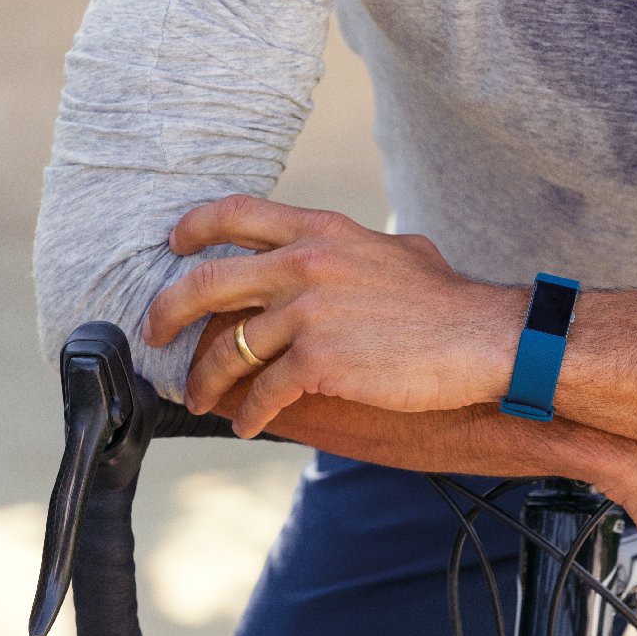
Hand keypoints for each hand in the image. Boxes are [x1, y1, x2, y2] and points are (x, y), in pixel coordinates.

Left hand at [143, 195, 521, 435]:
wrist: (480, 338)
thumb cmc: (444, 302)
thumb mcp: (394, 251)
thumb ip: (350, 248)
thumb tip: (332, 250)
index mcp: (322, 231)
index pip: (237, 212)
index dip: (194, 227)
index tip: (174, 246)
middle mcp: (306, 263)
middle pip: (207, 281)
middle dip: (168, 311)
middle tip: (156, 333)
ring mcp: (309, 313)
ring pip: (228, 348)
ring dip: (205, 380)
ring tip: (200, 398)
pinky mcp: (319, 362)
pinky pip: (262, 391)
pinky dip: (248, 412)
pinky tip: (247, 423)